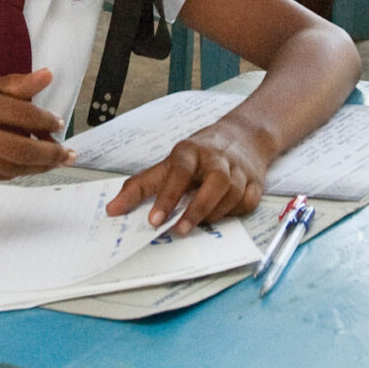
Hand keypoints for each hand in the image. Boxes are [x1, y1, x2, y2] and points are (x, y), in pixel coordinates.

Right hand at [0, 69, 71, 182]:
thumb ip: (11, 87)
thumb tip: (47, 76)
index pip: (19, 114)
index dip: (44, 120)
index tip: (57, 123)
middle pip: (20, 149)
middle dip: (50, 154)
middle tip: (67, 153)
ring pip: (12, 168)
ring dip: (38, 166)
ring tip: (54, 160)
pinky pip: (0, 177)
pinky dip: (18, 171)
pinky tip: (29, 165)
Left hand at [109, 121, 271, 233]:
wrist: (244, 136)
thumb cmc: (199, 155)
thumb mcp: (167, 164)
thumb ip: (140, 187)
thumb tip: (112, 210)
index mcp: (191, 151)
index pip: (179, 172)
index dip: (167, 197)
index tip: (154, 220)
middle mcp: (218, 159)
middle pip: (214, 184)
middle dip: (196, 210)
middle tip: (178, 231)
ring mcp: (240, 171)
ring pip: (231, 197)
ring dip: (213, 213)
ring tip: (196, 222)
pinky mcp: (256, 184)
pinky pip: (245, 205)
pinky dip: (232, 213)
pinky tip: (221, 212)